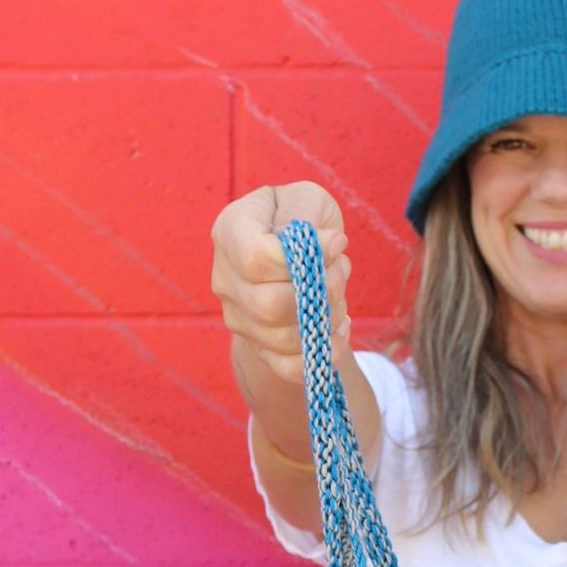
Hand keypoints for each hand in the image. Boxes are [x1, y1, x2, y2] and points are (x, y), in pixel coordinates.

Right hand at [211, 182, 352, 387]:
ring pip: (282, 338)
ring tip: (339, 294)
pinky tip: (337, 332)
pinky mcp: (256, 345)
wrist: (296, 256)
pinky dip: (321, 354)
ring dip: (325, 320)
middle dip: (319, 294)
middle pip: (268, 306)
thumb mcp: (305, 199)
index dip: (301, 260)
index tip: (336, 244)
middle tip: (341, 272)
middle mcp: (225, 278)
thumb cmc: (300, 218)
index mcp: (230, 232)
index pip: (256, 259)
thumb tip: (328, 245)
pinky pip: (287, 367)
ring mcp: (237, 316)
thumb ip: (306, 215)